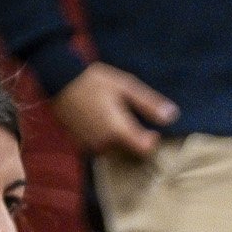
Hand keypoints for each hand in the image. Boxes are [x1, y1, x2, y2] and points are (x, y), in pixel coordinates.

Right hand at [51, 62, 178, 158]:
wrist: (59, 79)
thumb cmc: (95, 80)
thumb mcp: (126, 86)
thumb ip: (148, 104)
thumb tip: (172, 116)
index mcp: (118, 130)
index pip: (144, 150)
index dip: (151, 142)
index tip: (152, 130)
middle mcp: (103, 143)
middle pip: (129, 152)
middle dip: (134, 140)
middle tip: (130, 119)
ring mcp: (89, 145)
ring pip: (113, 151)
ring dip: (118, 140)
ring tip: (113, 118)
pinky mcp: (78, 144)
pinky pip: (98, 147)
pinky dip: (103, 139)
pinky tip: (100, 121)